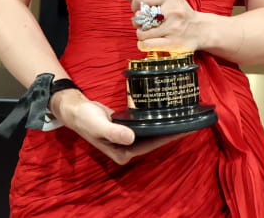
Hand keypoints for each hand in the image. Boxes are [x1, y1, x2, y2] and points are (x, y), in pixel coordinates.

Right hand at [50, 88, 185, 164]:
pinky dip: (154, 122)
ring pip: (151, 134)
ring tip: (181, 117)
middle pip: (154, 141)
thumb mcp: (99, 125)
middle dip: (171, 132)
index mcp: (122, 153)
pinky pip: (145, 127)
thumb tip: (132, 137)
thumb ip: (115, 132)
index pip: (150, 146)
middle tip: (189, 121)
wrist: (74, 109)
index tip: (184, 129)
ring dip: (164, 127)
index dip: (168, 137)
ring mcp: (127, 140)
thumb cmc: (86, 118)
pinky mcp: (126, 130)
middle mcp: (126, 149)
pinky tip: (163, 115)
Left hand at [117, 0, 200, 53]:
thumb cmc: (178, 12)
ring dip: (142, 34)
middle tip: (148, 23)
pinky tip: (149, 41)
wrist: (200, 30)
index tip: (141, 10)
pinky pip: (146, 45)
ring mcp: (174, 28)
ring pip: (141, 33)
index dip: (135, 6)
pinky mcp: (173, 43)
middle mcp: (173, 11)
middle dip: (139, 22)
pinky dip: (143, 44)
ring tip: (150, 32)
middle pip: (139, 17)